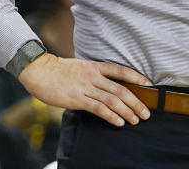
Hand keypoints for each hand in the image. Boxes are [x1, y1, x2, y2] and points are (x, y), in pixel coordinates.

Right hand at [17, 54, 151, 126]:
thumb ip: (94, 74)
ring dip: (127, 111)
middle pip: (120, 89)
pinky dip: (111, 116)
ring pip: (112, 100)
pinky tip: (119, 122)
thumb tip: (108, 85)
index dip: (136, 77)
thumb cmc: (59, 70)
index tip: (148, 85)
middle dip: (136, 102)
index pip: (120, 70)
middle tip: (146, 112)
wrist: (40, 71)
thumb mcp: (81, 67)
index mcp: (95, 66)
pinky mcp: (77, 99)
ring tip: (136, 120)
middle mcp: (93, 76)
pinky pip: (98, 108)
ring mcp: (85, 87)